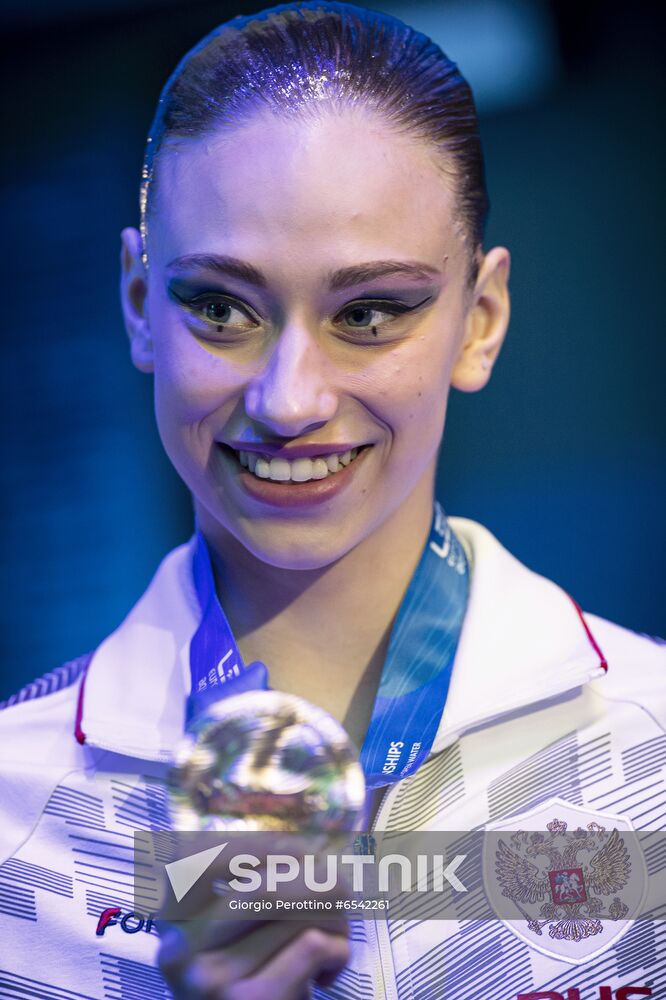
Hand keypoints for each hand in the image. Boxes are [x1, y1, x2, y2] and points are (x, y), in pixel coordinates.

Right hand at [156, 835, 351, 998]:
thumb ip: (246, 887)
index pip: (204, 857)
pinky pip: (312, 944)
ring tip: (334, 936)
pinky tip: (327, 972)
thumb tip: (304, 842)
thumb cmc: (250, 980)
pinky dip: (337, 949)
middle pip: (263, 882)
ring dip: (335, 917)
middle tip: (340, 888)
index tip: (299, 849)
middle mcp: (180, 949)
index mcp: (170, 922)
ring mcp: (212, 980)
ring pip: (295, 910)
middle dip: (317, 877)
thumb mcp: (229, 935)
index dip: (261, 844)